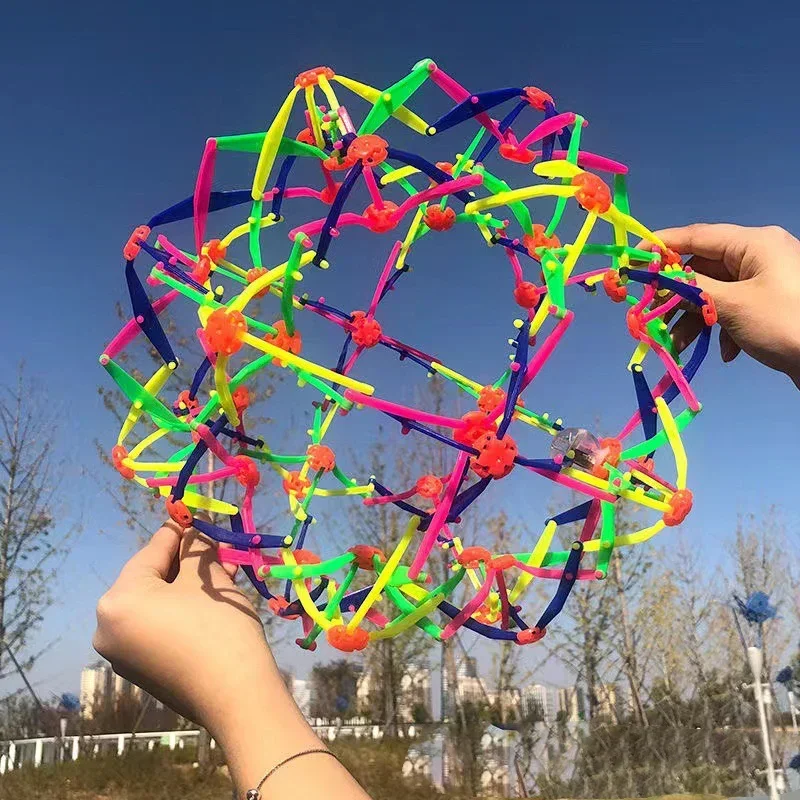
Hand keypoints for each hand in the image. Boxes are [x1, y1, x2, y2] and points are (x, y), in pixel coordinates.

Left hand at [94, 523, 369, 797]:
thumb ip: (196, 548)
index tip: (204, 520)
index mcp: (117, 600)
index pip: (152, 550)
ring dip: (186, 588)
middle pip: (151, 577)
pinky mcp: (141, 671)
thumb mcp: (208, 579)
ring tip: (222, 580)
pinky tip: (210, 609)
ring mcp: (122, 653)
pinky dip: (180, 612)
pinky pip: (158, 627)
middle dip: (186, 564)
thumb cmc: (218, 628)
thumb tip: (192, 530)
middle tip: (221, 555)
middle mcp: (107, 627)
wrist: (236, 697)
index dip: (183, 532)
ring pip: (156, 603)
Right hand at [648, 224, 799, 386]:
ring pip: (715, 293)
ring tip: (679, 344)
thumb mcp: (732, 305)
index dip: (660, 246)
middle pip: (702, 268)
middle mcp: (759, 256)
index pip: (696, 236)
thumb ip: (691, 289)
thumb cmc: (786, 324)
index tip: (631, 260)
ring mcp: (767, 281)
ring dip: (694, 319)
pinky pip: (733, 309)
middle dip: (676, 294)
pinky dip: (721, 328)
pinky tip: (725, 351)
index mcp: (754, 243)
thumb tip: (660, 281)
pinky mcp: (771, 305)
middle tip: (650, 314)